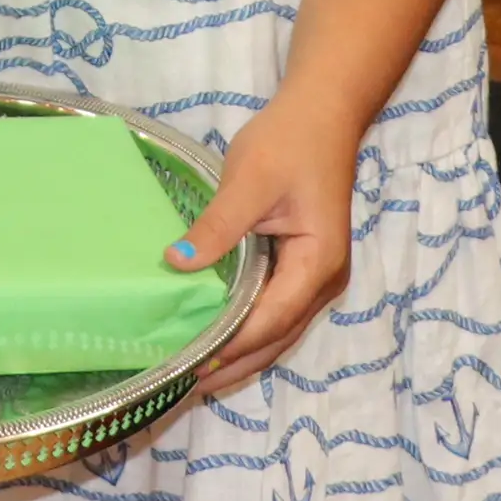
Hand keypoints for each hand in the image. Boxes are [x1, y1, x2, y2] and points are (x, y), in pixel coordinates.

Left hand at [164, 97, 360, 394]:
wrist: (322, 113)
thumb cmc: (290, 142)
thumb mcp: (249, 180)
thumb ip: (218, 226)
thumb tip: (177, 262)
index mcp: (317, 264)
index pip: (269, 319)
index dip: (230, 346)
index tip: (188, 364)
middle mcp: (324, 282)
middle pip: (276, 339)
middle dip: (233, 365)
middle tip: (182, 387)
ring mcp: (316, 278)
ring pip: (278, 332)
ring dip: (240, 356)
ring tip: (195, 377)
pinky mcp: (304, 268)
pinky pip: (275, 312)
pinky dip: (248, 333)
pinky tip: (218, 341)